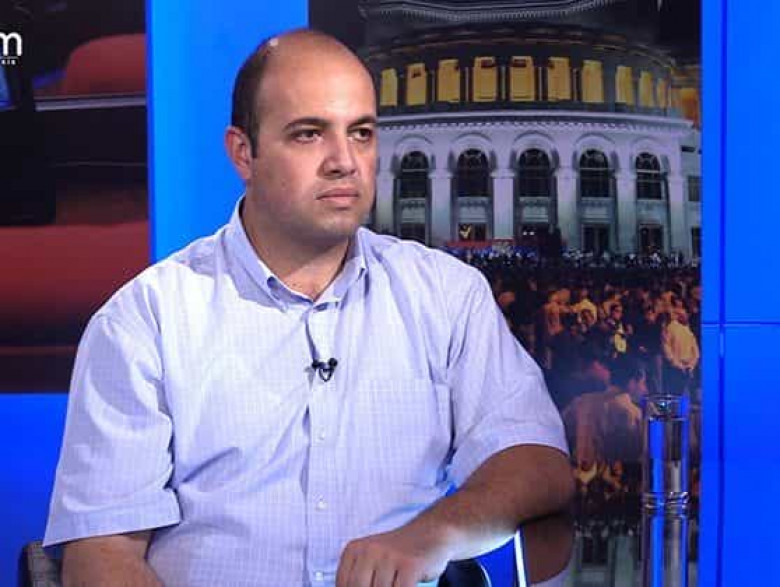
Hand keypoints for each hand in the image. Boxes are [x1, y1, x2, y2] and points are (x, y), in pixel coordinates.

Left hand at [336, 525, 452, 586]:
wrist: (433, 532)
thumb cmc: (399, 555)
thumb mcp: (372, 561)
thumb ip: (360, 580)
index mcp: (354, 549)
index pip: (342, 584)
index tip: (370, 585)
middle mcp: (369, 549)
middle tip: (387, 584)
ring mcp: (390, 555)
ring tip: (398, 580)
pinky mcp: (410, 564)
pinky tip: (408, 584)